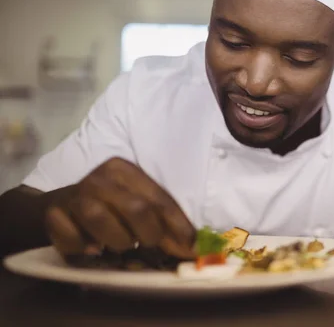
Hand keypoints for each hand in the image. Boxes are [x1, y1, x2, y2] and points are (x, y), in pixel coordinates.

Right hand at [45, 158, 195, 259]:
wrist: (57, 207)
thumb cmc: (108, 208)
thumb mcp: (136, 207)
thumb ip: (163, 224)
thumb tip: (194, 248)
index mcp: (125, 170)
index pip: (159, 199)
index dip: (178, 227)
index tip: (190, 249)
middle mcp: (100, 177)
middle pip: (136, 209)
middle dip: (149, 235)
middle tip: (147, 245)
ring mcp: (75, 194)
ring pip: (102, 220)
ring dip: (117, 241)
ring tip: (119, 246)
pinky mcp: (53, 214)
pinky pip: (73, 239)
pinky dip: (84, 248)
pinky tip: (91, 248)